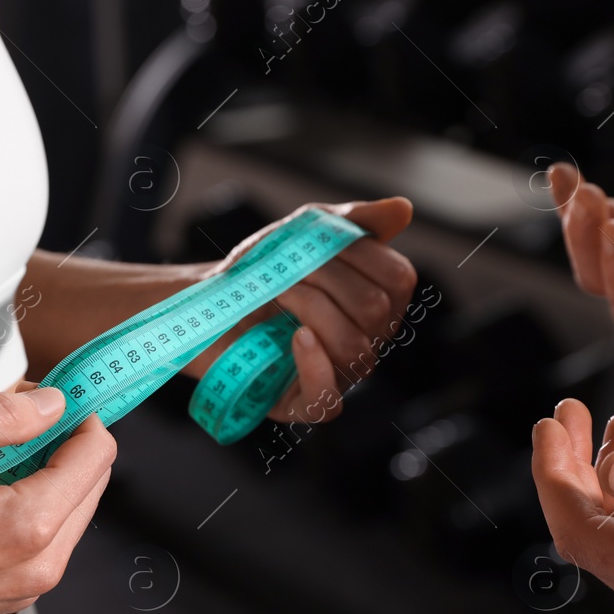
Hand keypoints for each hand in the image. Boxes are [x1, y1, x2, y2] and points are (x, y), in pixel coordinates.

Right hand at [0, 386, 115, 613]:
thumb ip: (3, 416)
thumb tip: (52, 404)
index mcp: (31, 525)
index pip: (97, 454)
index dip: (81, 415)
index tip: (62, 397)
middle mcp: (43, 563)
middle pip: (92, 483)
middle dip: (66, 445)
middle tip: (23, 420)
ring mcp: (30, 586)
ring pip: (72, 512)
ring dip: (50, 477)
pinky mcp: (13, 595)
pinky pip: (47, 540)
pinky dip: (32, 509)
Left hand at [186, 197, 417, 422]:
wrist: (209, 302)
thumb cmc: (261, 271)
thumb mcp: (306, 232)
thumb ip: (356, 221)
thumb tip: (404, 209)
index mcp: (377, 305)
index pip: (399, 279)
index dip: (360, 253)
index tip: (318, 241)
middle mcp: (367, 343)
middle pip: (377, 310)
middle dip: (327, 277)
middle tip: (287, 268)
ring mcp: (338, 376)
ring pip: (355, 348)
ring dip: (310, 307)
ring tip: (277, 293)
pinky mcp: (303, 405)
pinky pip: (329, 401)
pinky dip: (315, 364)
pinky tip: (297, 336)